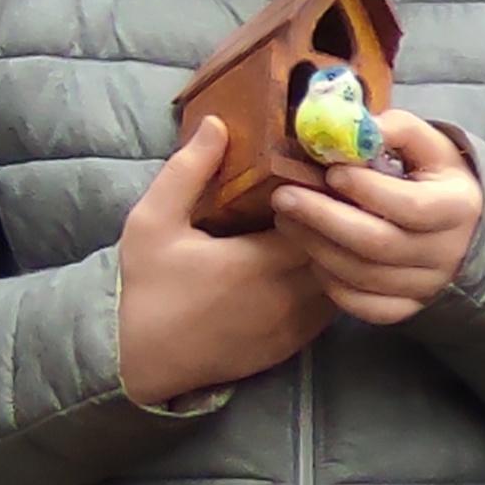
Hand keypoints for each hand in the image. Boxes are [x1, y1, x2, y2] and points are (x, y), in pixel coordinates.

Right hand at [118, 119, 335, 406]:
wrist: (140, 360)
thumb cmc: (145, 287)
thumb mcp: (152, 221)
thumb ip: (188, 171)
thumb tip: (218, 123)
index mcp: (259, 262)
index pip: (322, 222)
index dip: (326, 196)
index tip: (318, 174)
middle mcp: (288, 297)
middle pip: (342, 252)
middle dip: (340, 223)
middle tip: (331, 196)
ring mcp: (296, 326)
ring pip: (344, 282)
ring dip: (340, 256)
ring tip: (330, 227)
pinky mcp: (295, 345)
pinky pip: (331, 310)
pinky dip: (331, 286)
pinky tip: (315, 264)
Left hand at [269, 109, 484, 326]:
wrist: (468, 227)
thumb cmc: (438, 177)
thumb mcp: (430, 144)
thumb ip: (397, 129)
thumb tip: (355, 126)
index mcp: (457, 207)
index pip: (409, 206)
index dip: (365, 190)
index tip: (331, 171)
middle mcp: (447, 253)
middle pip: (377, 244)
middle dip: (323, 219)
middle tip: (283, 197)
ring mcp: (428, 285)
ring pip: (364, 276)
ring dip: (317, 248)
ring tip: (287, 220)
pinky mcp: (410, 306)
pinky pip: (365, 307)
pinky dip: (333, 285)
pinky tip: (314, 257)